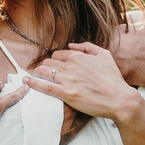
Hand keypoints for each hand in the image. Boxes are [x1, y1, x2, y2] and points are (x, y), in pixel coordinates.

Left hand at [23, 43, 144, 123]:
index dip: (54, 61)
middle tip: (42, 73)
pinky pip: (44, 86)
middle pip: (48, 62)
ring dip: (37, 73)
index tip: (51, 66)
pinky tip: (26, 81)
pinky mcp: (65, 93)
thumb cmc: (113, 78)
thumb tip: (72, 45)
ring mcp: (66, 79)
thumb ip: (88, 47)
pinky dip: (33, 83)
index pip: (57, 55)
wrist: (119, 98)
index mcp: (78, 56)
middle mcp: (70, 65)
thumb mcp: (104, 55)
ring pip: (43, 71)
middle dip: (44, 66)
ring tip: (32, 76)